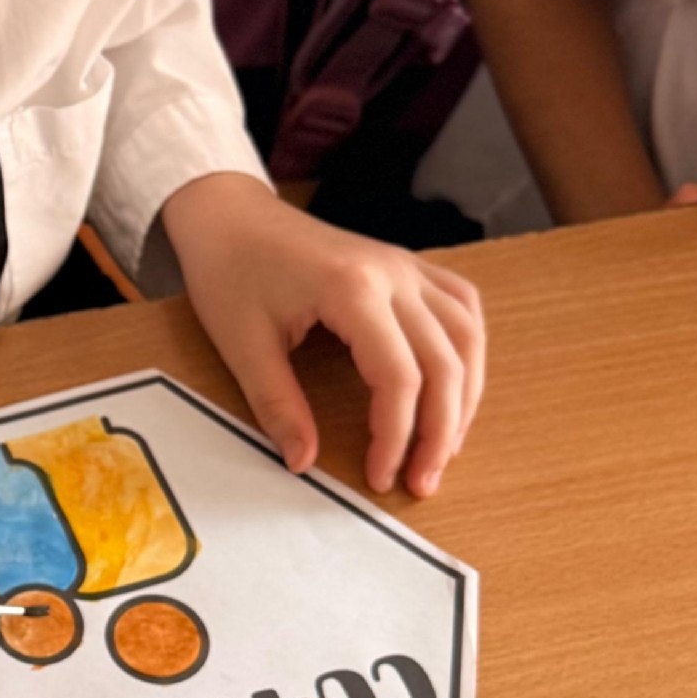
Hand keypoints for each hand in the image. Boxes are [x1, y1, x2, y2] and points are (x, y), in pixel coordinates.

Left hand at [162, 173, 484, 497]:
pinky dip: (467, 354)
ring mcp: (407, 266)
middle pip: (446, 362)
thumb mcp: (241, 344)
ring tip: (444, 449)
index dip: (396, 437)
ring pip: (467, 337)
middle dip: (440, 432)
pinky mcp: (408, 266)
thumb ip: (276, 405)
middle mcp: (394, 274)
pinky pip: (461, 309)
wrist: (229, 216)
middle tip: (422, 481)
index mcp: (352, 289)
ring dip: (464, 397)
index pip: (398, 378)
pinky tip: (454, 389)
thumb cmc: (230, 272)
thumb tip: (303, 463)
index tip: (380, 478)